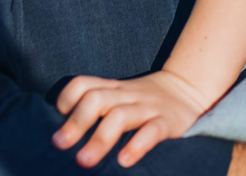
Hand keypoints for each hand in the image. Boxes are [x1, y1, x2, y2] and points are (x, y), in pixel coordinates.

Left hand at [53, 70, 210, 167]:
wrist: (189, 91)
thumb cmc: (144, 102)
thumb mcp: (120, 97)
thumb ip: (96, 107)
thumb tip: (61, 134)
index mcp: (113, 89)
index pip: (83, 84)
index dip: (66, 99)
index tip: (57, 119)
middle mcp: (127, 96)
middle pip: (96, 99)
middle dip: (76, 122)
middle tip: (60, 145)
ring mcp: (148, 108)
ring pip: (120, 116)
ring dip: (99, 139)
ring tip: (84, 161)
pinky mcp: (168, 123)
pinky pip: (152, 131)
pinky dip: (137, 145)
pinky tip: (124, 161)